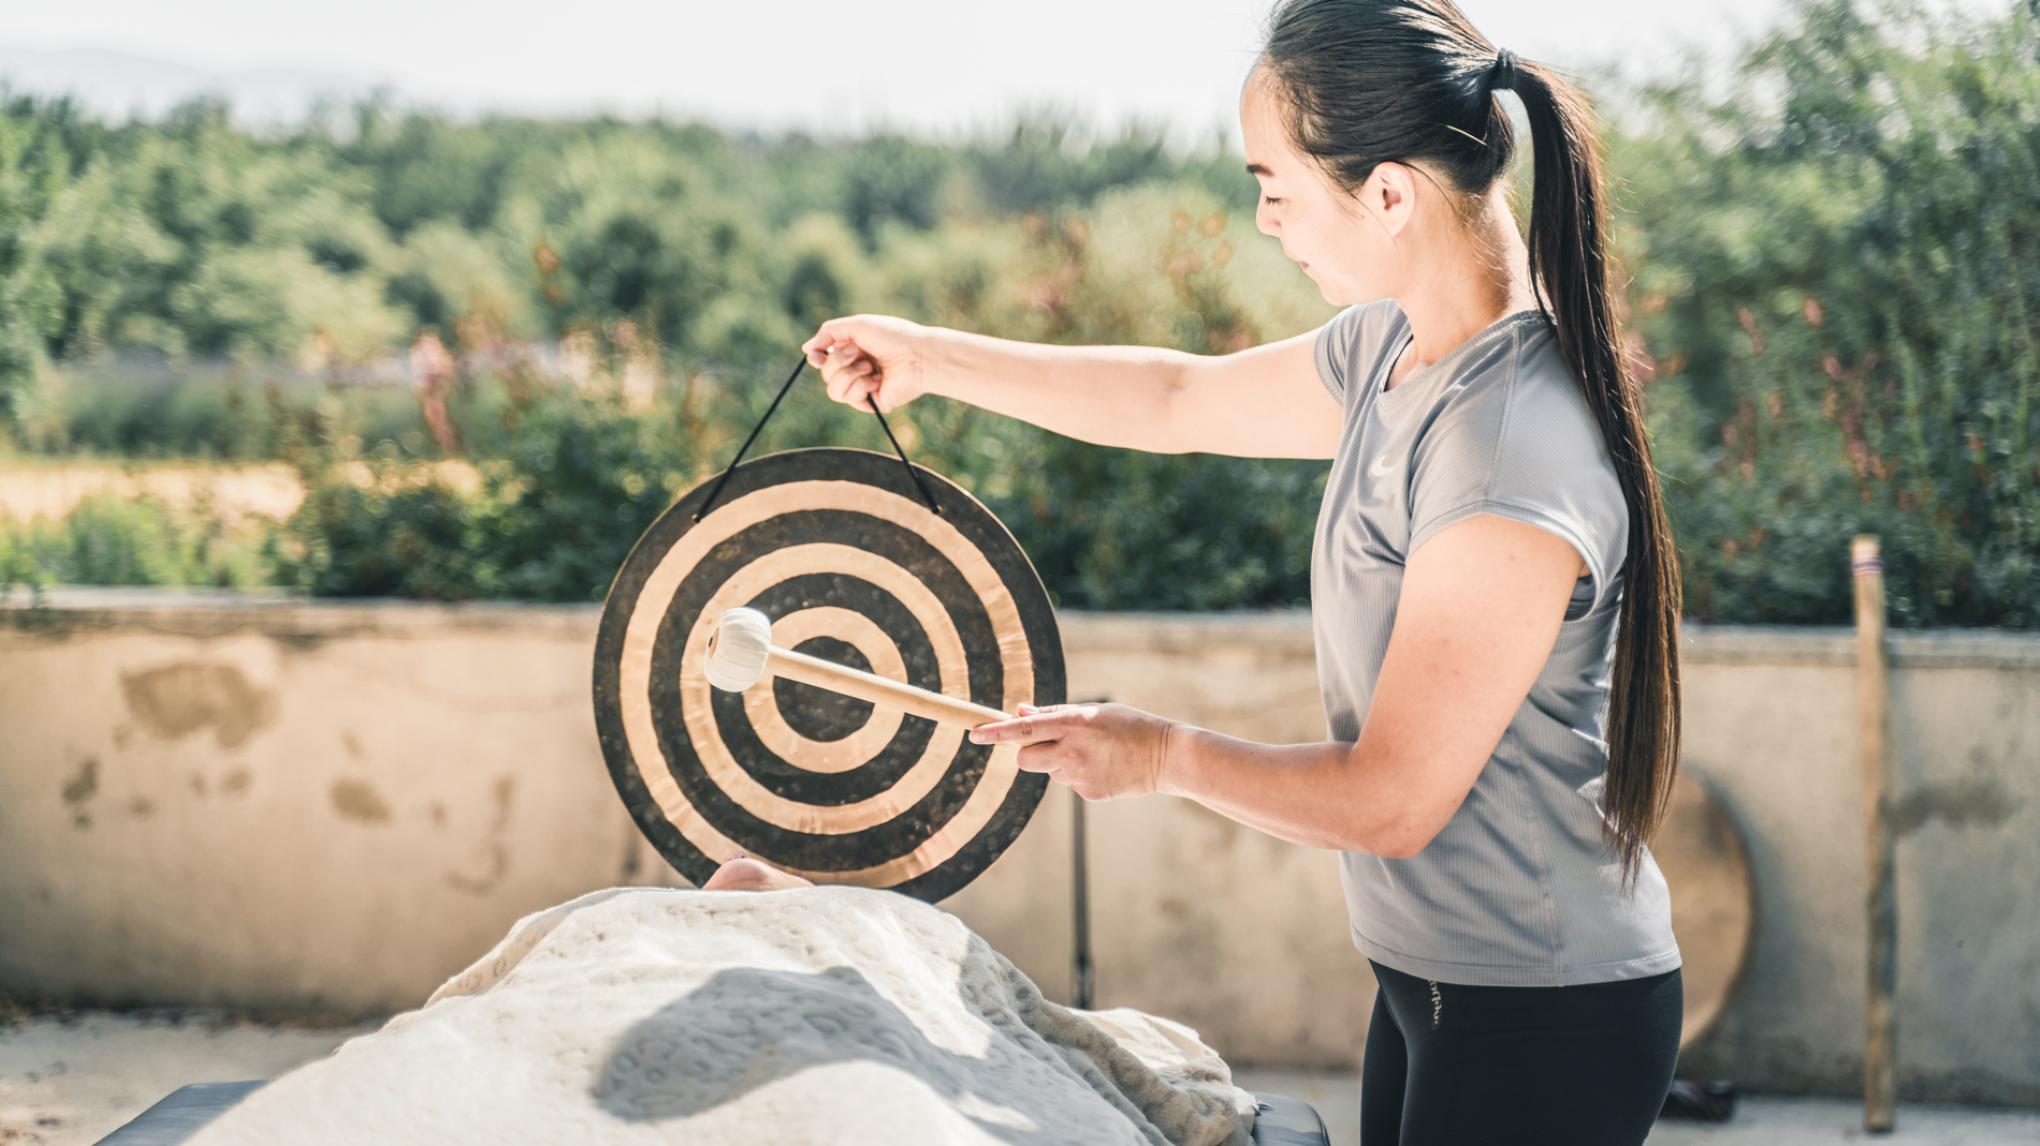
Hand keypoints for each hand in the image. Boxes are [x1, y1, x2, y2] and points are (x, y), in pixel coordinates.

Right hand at [801, 314, 936, 413]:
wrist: (917, 355)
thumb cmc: (893, 336)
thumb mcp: (857, 325)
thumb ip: (829, 333)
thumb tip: (806, 349)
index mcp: (853, 350)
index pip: (824, 359)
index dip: (817, 358)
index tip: (817, 355)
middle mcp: (856, 369)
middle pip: (825, 373)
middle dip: (838, 360)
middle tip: (858, 351)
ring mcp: (862, 387)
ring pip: (832, 390)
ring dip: (847, 374)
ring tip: (870, 366)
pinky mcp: (870, 403)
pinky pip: (848, 398)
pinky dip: (860, 385)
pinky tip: (877, 379)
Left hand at [968, 702, 1178, 801]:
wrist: (1167, 756)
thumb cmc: (1129, 725)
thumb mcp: (1094, 711)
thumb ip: (1055, 713)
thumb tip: (1020, 711)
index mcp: (1074, 723)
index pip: (1024, 728)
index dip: (996, 732)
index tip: (974, 733)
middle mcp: (1073, 750)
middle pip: (1026, 759)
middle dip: (1027, 752)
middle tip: (1047, 743)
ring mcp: (1081, 775)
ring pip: (1050, 771)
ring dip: (1060, 761)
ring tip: (1094, 753)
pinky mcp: (1090, 793)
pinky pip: (1070, 783)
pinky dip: (1080, 775)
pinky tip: (1104, 767)